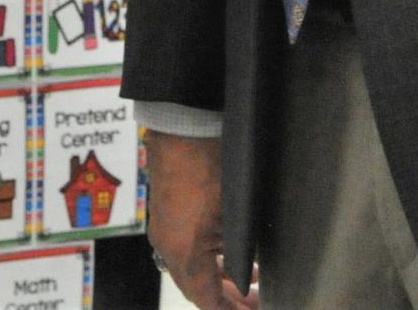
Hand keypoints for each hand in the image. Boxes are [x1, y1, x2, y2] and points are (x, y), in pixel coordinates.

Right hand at [146, 131, 258, 308]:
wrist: (183, 126)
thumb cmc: (209, 164)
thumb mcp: (232, 213)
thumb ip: (238, 250)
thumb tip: (246, 272)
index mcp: (183, 253)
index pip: (204, 299)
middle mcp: (167, 245)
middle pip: (196, 286)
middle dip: (225, 298)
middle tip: (252, 302)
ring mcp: (165, 227)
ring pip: (192, 265)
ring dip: (218, 274)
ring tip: (250, 278)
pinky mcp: (167, 209)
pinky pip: (186, 244)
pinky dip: (208, 253)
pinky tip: (229, 247)